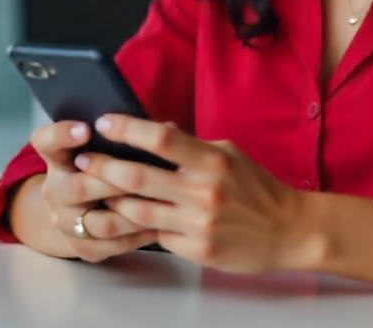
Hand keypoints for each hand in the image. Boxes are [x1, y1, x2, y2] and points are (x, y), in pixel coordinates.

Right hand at [28, 120, 158, 261]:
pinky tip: (158, 226)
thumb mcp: (100, 149)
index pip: (46, 142)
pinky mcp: (81, 248)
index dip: (62, 135)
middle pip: (79, 187)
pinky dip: (136, 237)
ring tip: (159, 203)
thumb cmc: (99, 171)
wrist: (75, 214)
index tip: (86, 129)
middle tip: (143, 173)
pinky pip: (111, 246)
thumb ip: (123, 137)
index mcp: (57, 158)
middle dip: (113, 180)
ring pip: (100, 223)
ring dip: (131, 212)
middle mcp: (55, 190)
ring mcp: (66, 222)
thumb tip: (168, 128)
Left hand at [73, 115, 312, 273]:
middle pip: (138, 176)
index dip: (127, 129)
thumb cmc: (258, 188)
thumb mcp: (229, 154)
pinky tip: (117, 219)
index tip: (103, 122)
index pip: (160, 138)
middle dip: (103, 166)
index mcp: (211, 160)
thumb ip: (192, 144)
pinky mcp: (196, 249)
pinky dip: (134, 227)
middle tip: (82, 159)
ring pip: (137, 210)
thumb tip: (158, 128)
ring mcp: (198, 223)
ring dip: (109, 200)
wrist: (289, 231)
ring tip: (90, 190)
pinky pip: (155, 235)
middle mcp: (203, 191)